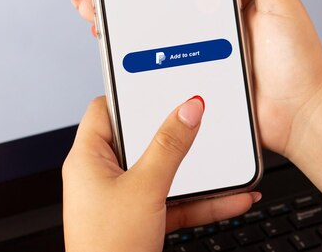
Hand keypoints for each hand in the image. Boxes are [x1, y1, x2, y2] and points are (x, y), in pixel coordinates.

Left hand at [62, 97, 259, 251]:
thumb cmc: (107, 249)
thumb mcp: (145, 188)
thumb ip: (170, 147)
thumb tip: (187, 109)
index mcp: (88, 159)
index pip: (105, 109)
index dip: (132, 95)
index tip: (162, 85)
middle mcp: (104, 176)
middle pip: (143, 140)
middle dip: (178, 134)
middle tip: (200, 117)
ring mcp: (125, 198)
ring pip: (166, 173)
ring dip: (199, 172)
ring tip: (226, 160)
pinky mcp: (144, 219)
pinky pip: (177, 201)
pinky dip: (204, 201)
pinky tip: (233, 198)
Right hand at [69, 0, 321, 157]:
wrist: (301, 113)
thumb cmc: (298, 62)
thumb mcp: (281, 2)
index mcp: (227, 8)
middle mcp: (210, 32)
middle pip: (156, 8)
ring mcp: (201, 59)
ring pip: (151, 38)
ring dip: (118, 24)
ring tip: (92, 11)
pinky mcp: (196, 85)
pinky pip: (159, 71)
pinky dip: (133, 60)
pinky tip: (113, 48)